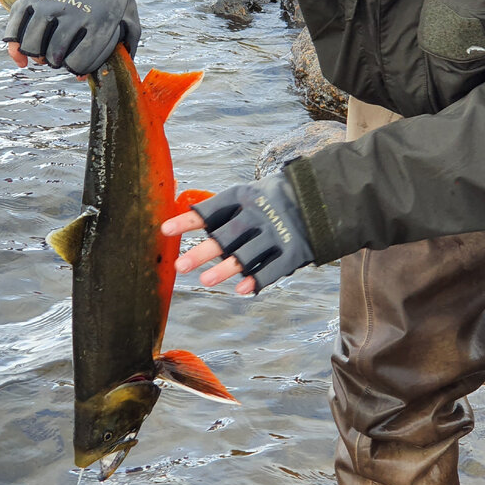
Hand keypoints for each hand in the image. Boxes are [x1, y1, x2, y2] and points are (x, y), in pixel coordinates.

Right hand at [3, 0, 138, 75]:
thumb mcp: (121, 19)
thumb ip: (109, 49)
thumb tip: (82, 77)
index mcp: (98, 21)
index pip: (79, 62)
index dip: (75, 69)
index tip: (74, 65)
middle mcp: (72, 12)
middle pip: (54, 55)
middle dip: (55, 62)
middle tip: (57, 58)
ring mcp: (49, 2)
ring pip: (32, 44)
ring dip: (35, 54)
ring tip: (41, 53)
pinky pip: (15, 26)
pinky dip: (13, 44)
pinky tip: (19, 54)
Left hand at [162, 174, 314, 294]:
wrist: (319, 199)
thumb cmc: (271, 201)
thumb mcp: (248, 195)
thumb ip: (222, 212)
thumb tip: (187, 224)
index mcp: (242, 198)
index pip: (211, 210)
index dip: (188, 221)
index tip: (165, 230)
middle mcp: (257, 215)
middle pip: (226, 236)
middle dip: (201, 252)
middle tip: (180, 266)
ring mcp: (275, 234)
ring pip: (246, 255)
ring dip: (224, 269)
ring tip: (204, 281)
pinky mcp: (292, 251)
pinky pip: (271, 269)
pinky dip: (256, 280)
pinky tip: (240, 289)